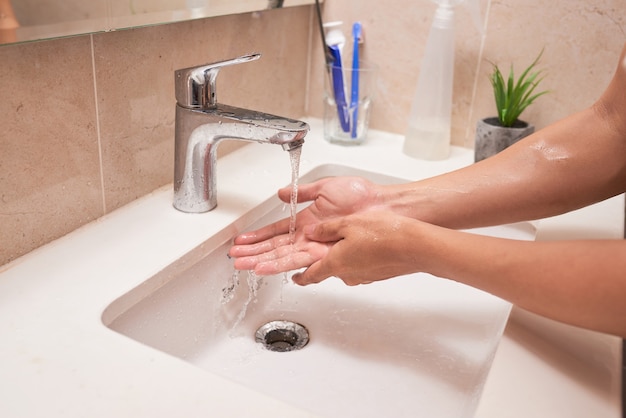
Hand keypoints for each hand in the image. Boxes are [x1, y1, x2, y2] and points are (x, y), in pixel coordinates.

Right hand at [228, 176, 380, 274]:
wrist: (381, 205)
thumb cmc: (361, 195)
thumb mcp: (324, 187)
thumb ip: (302, 192)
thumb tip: (281, 193)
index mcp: (306, 221)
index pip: (276, 231)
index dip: (258, 236)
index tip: (242, 241)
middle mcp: (309, 237)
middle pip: (275, 247)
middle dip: (253, 252)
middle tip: (235, 258)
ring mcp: (316, 246)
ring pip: (283, 256)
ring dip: (261, 261)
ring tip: (243, 265)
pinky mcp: (326, 252)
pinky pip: (299, 260)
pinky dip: (280, 265)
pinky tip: (266, 269)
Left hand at [292, 211, 427, 285]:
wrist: (415, 245)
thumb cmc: (384, 234)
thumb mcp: (347, 223)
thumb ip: (326, 229)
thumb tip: (311, 232)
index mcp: (334, 263)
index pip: (309, 276)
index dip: (299, 277)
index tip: (294, 278)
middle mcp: (348, 274)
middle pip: (328, 268)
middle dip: (324, 259)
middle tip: (326, 247)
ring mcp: (364, 276)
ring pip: (347, 266)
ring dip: (345, 256)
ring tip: (353, 240)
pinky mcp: (378, 275)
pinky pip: (363, 266)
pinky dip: (361, 257)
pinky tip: (368, 244)